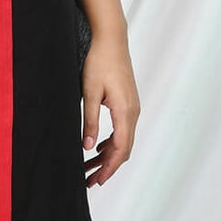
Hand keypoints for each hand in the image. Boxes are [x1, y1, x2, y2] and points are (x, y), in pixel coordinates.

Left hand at [81, 30, 138, 186]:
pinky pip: (123, 130)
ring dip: (108, 156)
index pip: (120, 149)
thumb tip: (87, 147)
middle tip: (89, 182)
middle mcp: (133, 112)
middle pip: (123, 149)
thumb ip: (89, 121)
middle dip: (107, 167)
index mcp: (125, 112)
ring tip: (89, 168)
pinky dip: (111, 142)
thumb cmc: (99, 61)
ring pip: (123, 140)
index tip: (96, 182)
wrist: (111, 38)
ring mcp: (132, 107)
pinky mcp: (128, 102)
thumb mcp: (89, 92)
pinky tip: (97, 147)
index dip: (108, 168)